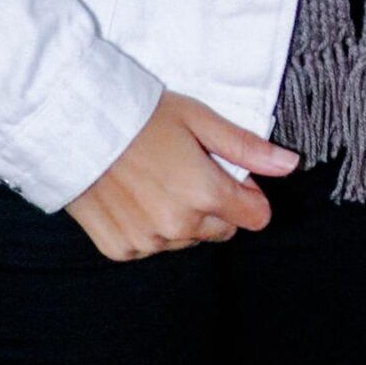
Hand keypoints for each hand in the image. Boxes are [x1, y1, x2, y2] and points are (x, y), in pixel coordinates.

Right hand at [65, 91, 300, 260]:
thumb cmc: (140, 115)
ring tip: (155, 180)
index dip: (247, 193)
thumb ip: (246, 147)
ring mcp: (147, 241)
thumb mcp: (199, 119)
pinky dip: (148, 227)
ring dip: (181, 218)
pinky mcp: (119, 249)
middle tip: (185, 170)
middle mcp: (178, 226)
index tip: (227, 172)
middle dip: (214, 205)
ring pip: (186, 240)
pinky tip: (133, 197)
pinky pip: (151, 246)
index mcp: (205, 194)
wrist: (75, 125)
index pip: (256, 217)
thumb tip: (290, 164)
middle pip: (222, 230)